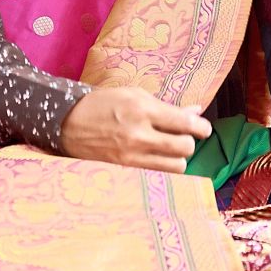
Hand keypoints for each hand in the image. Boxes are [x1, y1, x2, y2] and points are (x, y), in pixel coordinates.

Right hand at [60, 87, 211, 171]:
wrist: (68, 123)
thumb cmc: (103, 104)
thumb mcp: (134, 95)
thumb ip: (167, 106)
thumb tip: (196, 111)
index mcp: (143, 110)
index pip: (185, 124)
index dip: (201, 127)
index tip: (203, 128)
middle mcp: (139, 135)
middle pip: (185, 148)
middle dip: (189, 142)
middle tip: (183, 136)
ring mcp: (132, 156)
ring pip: (176, 166)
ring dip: (178, 157)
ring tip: (168, 149)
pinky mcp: (126, 171)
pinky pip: (159, 175)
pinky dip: (163, 168)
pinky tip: (157, 158)